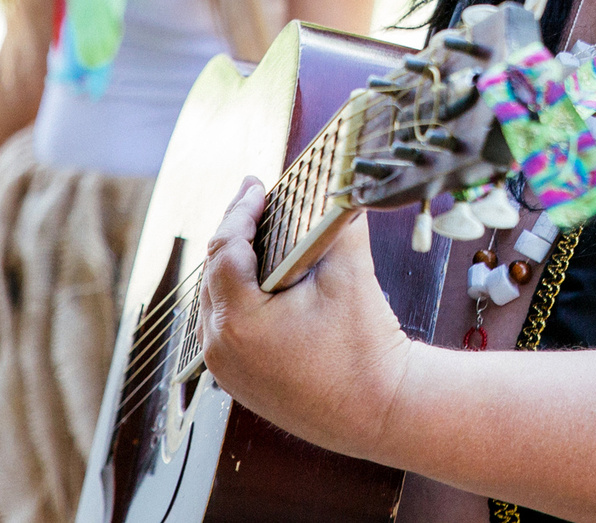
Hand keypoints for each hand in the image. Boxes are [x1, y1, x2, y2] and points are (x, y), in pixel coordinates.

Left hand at [198, 178, 419, 458]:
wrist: (381, 411)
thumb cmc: (365, 348)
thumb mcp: (350, 272)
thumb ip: (336, 222)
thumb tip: (334, 187)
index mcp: (239, 320)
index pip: (225, 248)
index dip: (241, 210)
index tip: (257, 185)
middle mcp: (221, 348)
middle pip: (214, 273)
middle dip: (236, 232)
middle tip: (255, 201)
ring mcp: (226, 370)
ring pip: (215, 301)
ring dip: (234, 266)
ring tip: (257, 235)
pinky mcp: (238, 383)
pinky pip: (225, 328)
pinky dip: (239, 299)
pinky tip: (261, 281)